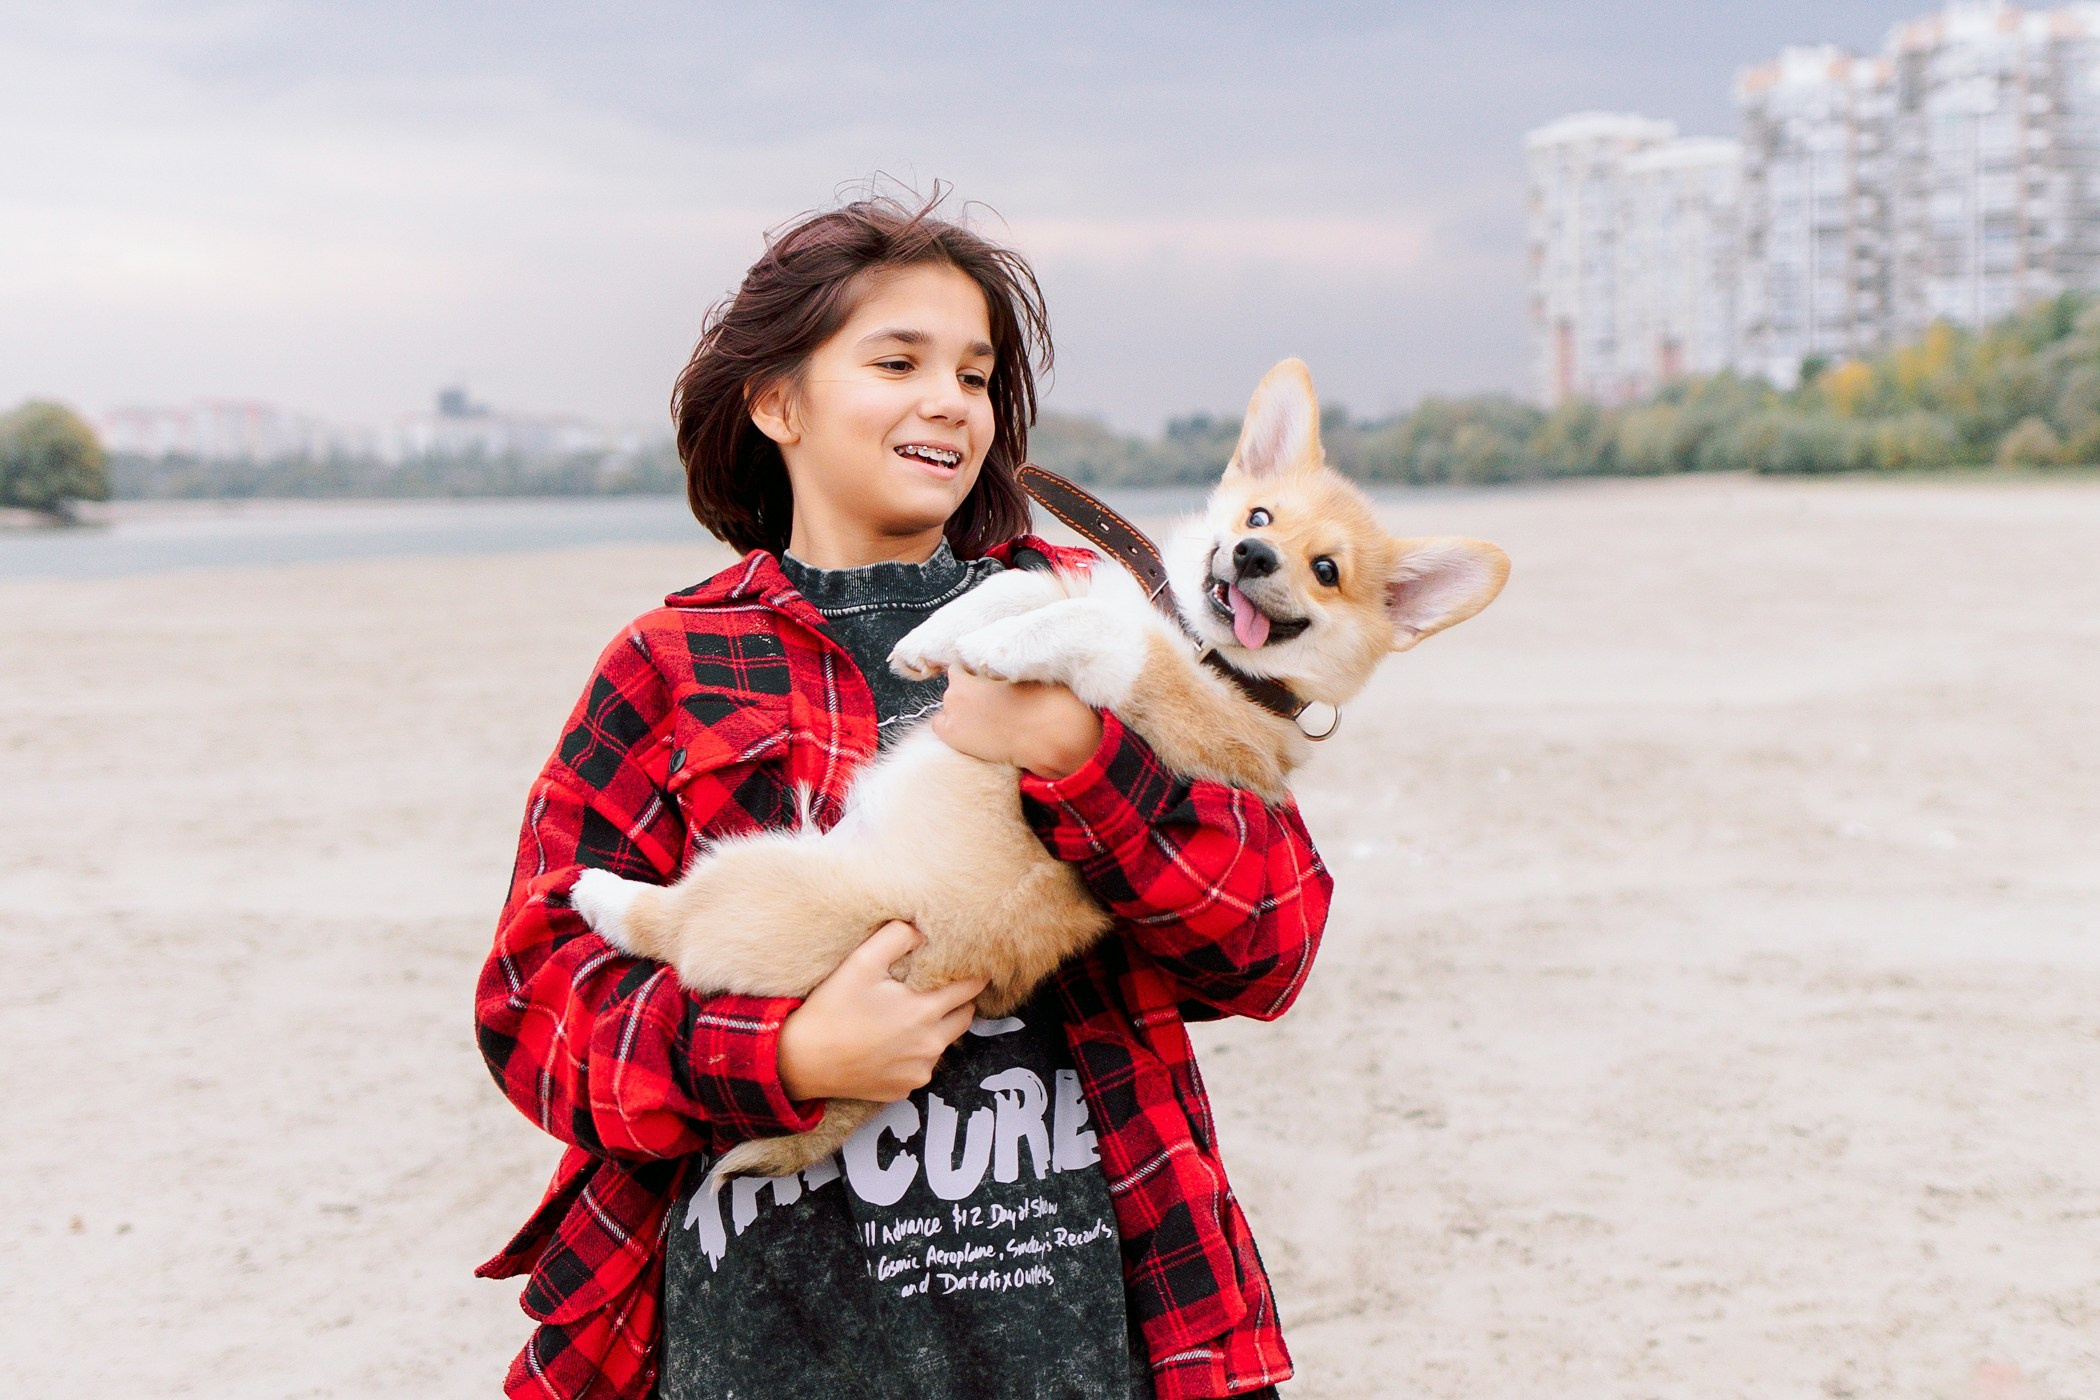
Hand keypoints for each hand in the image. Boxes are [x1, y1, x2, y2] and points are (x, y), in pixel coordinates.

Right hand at [776, 921, 987, 1102]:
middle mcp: (930, 1046)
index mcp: (925, 1011)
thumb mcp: (861, 962)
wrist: (801, 1061)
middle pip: (966, 1017)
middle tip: (934, 990)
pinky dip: (913, 1054)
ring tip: (905, 1017)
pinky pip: (921, 1066)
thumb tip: (923, 931)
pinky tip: (888, 1044)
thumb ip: (897, 937)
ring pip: (944, 1043)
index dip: (970, 974)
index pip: (971, 988)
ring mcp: (919, 1071)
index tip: (963, 967)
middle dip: (957, 1001)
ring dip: (935, 1028)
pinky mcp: (905, 1089)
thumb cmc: (831, 1009)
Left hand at [933, 669, 1103, 779]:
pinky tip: (970, 731)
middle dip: (970, 691)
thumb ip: (1007, 666)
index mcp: (973, 669)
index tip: (986, 682)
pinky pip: (939, 726)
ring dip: (962, 708)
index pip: (961, 666)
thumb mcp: (1027, 671)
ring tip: (985, 718)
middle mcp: (956, 689)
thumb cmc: (1042, 700)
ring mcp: (952, 713)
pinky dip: (950, 727)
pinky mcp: (952, 735)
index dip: (974, 674)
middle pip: (955, 685)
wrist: (1045, 735)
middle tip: (991, 702)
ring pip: (949, 705)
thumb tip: (1006, 665)